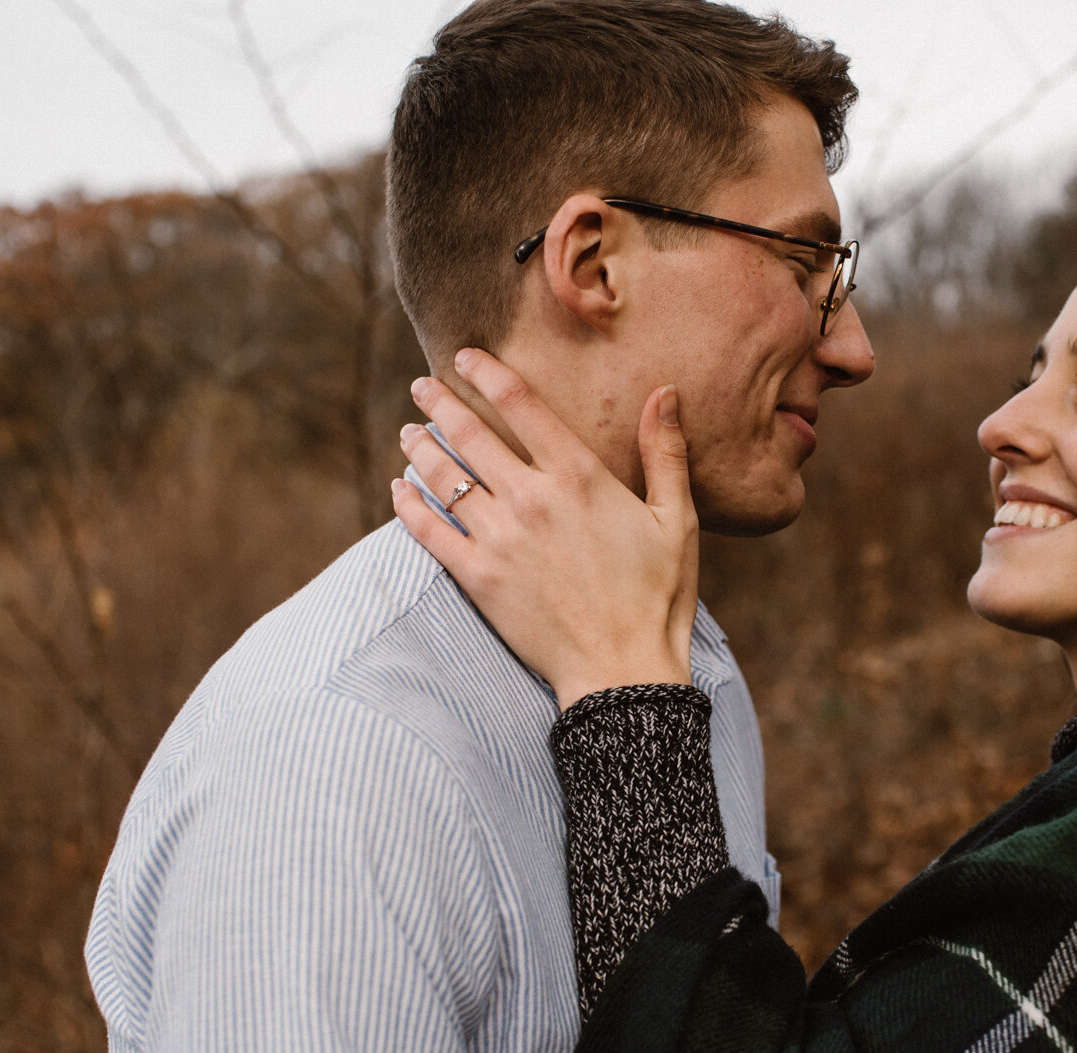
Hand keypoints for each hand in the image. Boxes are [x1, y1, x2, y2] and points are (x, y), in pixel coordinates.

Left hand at [391, 348, 699, 710]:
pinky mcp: (478, 578)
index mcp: (581, 477)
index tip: (466, 357)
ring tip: (409, 433)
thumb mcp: (677, 521)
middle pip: (472, 434)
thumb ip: (665, 453)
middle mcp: (533, 499)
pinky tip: (399, 490)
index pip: (522, 405)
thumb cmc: (658, 597)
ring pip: (445, 477)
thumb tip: (664, 392)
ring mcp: (500, 539)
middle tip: (422, 386)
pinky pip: (429, 532)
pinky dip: (408, 506)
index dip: (488, 373)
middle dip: (441, 403)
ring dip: (421, 448)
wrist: (624, 672)